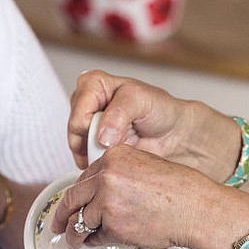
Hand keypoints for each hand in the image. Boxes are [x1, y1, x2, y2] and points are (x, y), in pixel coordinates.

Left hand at [51, 143, 221, 248]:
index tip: (70, 203)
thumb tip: (97, 193)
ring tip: (72, 241)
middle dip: (62, 213)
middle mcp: (106, 175)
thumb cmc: (181, 190)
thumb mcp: (145, 166)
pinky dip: (93, 241)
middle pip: (73, 196)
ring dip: (74, 233)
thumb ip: (118, 173)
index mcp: (114, 155)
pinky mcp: (112, 225)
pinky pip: (95, 235)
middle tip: (57, 225)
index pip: (85, 176)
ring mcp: (107, 201)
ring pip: (80, 219)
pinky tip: (93, 243)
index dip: (78, 193)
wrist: (197, 209)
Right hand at [68, 70, 203, 169]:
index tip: (110, 134)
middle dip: (94, 141)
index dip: (91, 125)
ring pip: (78, 147)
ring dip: (95, 154)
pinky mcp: (92, 147)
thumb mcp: (140, 100)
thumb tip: (100, 137)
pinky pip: (84, 160)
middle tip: (117, 143)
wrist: (173, 134)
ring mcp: (88, 127)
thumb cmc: (159, 110)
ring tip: (118, 150)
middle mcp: (86, 104)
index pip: (79, 109)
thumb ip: (118, 114)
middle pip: (75, 129)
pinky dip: (97, 164)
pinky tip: (111, 160)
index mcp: (94, 84)